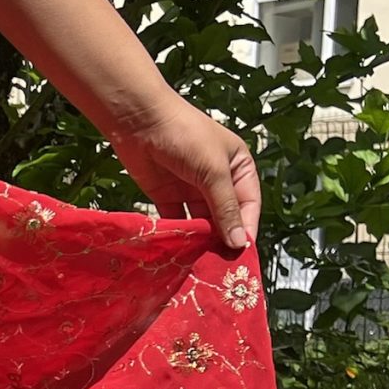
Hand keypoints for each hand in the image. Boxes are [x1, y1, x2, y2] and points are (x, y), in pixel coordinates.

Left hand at [104, 89, 260, 251]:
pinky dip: (180, 236)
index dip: (246, 228)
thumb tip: (240, 242)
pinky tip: (180, 254)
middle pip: (225, 216)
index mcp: (238, 167)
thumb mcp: (213, 171)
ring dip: (202, 241)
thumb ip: (225, 207)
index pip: (248, 204)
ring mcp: (192, 189)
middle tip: (221, 267)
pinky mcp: (168, 197)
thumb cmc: (186, 135)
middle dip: (223, 239)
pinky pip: (178, 222)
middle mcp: (218, 180)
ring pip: (202, 222)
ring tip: (201, 264)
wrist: (140, 121)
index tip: (242, 255)